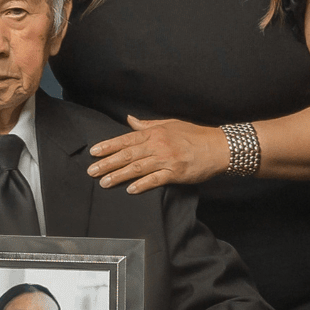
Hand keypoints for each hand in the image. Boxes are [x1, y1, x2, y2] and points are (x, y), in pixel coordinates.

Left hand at [88, 116, 229, 192]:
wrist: (218, 147)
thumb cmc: (194, 135)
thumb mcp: (170, 124)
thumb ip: (148, 125)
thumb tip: (129, 120)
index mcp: (155, 133)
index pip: (126, 139)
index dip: (109, 146)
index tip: (94, 152)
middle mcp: (158, 145)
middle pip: (127, 154)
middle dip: (107, 163)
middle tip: (91, 171)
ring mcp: (167, 159)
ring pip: (137, 168)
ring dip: (119, 175)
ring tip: (104, 182)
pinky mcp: (176, 173)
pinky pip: (155, 179)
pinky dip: (142, 185)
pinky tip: (130, 190)